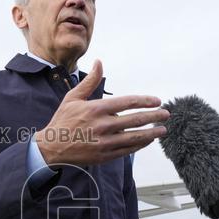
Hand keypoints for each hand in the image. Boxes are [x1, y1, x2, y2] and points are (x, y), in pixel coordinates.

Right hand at [34, 60, 168, 166]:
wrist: (51, 147)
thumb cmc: (63, 120)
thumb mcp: (73, 97)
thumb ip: (90, 81)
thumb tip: (99, 62)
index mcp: (96, 109)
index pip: (128, 102)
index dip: (145, 101)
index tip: (157, 101)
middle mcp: (103, 125)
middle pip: (135, 120)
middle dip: (154, 116)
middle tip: (166, 114)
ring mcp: (105, 142)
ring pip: (134, 137)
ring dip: (151, 133)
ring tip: (162, 130)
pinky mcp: (105, 155)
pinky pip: (127, 150)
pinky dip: (140, 145)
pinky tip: (148, 140)